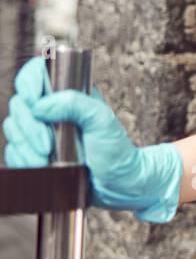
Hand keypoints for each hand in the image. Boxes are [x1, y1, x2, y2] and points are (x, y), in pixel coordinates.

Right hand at [3, 57, 182, 223]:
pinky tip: (40, 166)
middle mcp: (53, 108)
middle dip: (29, 127)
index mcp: (69, 93)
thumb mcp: (102, 121)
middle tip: (47, 146)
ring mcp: (42, 130)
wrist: (118, 185)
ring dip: (25, 146)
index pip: (37, 73)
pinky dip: (22, 159)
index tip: (33, 104)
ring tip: (46, 160)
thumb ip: (75, 104)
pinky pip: (14, 151)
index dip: (28, 84)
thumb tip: (39, 106)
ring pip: (13, 128)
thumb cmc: (116, 150)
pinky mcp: (36, 151)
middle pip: (20, 105)